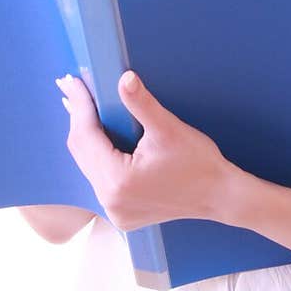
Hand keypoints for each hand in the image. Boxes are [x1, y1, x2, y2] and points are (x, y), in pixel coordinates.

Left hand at [56, 70, 233, 231]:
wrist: (220, 196)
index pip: (87, 136)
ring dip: (85, 134)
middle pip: (82, 151)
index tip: (73, 82)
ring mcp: (114, 210)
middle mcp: (110, 200)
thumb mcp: (169, 129)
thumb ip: (141, 103)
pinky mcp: (121, 212)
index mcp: (118, 181)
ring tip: (79, 105)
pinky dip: (96, 153)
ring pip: (88, 164)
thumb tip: (124, 78)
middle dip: (77, 116)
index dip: (79, 105)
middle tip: (70, 87)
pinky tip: (98, 134)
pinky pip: (99, 177)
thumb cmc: (198, 164)